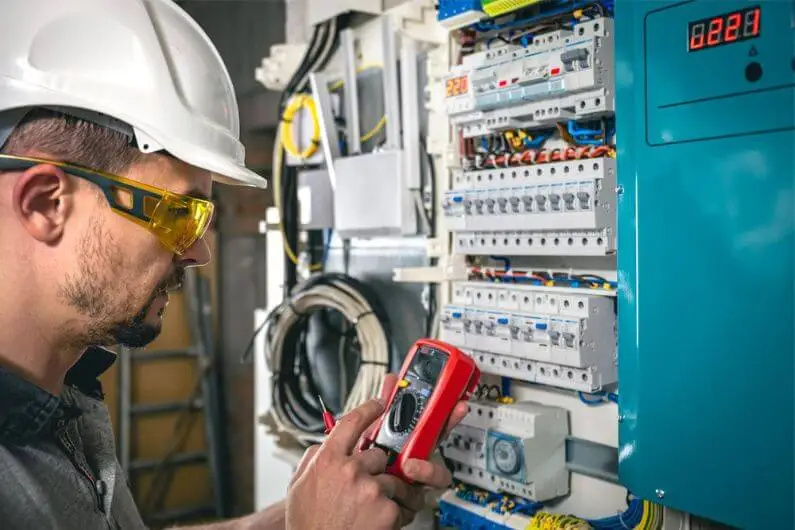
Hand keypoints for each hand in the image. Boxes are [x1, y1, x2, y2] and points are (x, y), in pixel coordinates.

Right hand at [289, 373, 470, 528]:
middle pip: (378, 454)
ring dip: (388, 494)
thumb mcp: (299, 483)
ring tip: (371, 510)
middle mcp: (349, 470)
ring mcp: (370, 489)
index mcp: (327, 459)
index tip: (379, 403)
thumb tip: (325, 444)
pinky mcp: (387, 510)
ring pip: (393, 479)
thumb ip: (314, 458)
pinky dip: (394, 515)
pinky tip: (377, 523)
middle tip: (365, 488)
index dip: (369, 409)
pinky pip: (400, 504)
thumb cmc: (308, 522)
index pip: (352, 422)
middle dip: (376, 470)